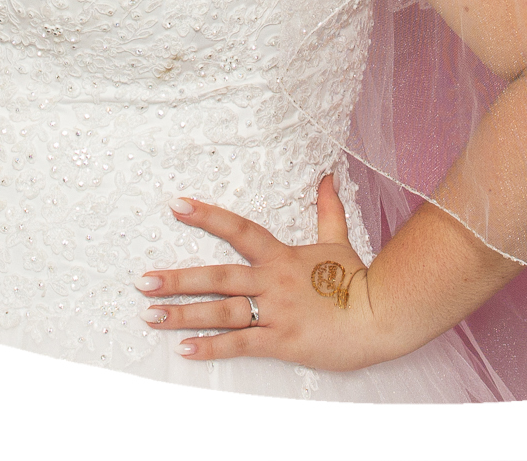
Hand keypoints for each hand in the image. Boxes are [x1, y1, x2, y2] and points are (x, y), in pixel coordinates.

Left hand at [137, 175, 390, 370]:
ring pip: (221, 311)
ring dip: (184, 314)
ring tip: (151, 315)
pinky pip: (240, 344)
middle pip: (218, 277)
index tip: (176, 205)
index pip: (238, 230)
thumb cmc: (359, 282)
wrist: (383, 316)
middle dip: (178, 279)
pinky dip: (211, 347)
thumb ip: (327, 211)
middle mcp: (273, 282)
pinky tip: (184, 349)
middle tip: (143, 282)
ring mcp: (276, 312)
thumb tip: (327, 176)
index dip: (207, 216)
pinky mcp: (282, 341)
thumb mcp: (338, 243)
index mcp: (281, 256)